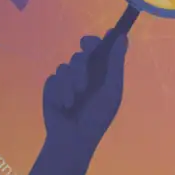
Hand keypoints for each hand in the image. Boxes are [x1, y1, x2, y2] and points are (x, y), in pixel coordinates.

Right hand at [40, 27, 127, 150]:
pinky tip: (65, 104)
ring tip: (76, 99)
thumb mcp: (111, 90)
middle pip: (83, 50)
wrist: (72, 138)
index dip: (99, 41)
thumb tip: (123, 36)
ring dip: (74, 80)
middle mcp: (85, 72)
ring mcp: (67, 78)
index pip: (100, 47)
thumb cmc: (97, 117)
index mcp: (102, 72)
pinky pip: (55, 77)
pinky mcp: (52, 85)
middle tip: (85, 61)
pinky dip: (62, 90)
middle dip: (84, 57)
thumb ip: (115, 64)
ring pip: (68, 63)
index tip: (98, 41)